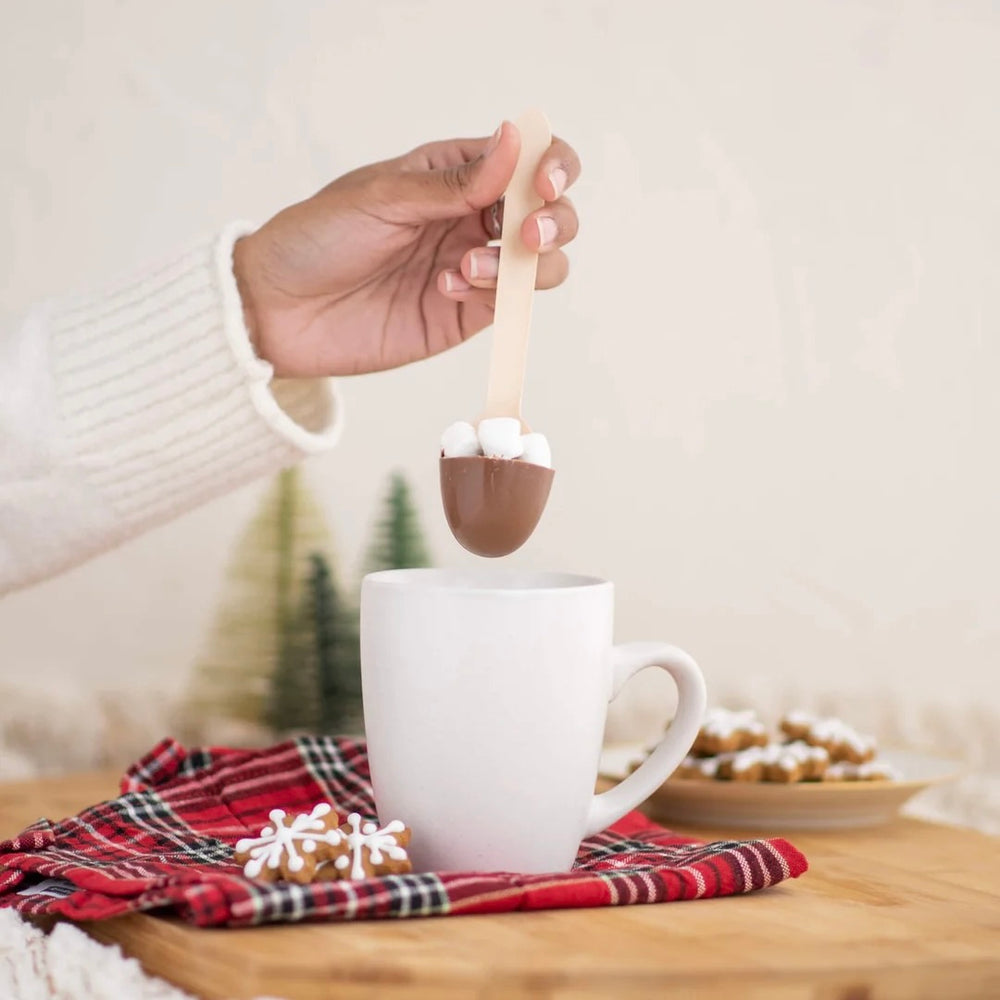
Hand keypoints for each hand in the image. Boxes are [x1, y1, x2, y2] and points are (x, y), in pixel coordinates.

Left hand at [232, 122, 580, 377]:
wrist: (279, 310)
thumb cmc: (317, 238)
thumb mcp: (382, 197)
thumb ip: (454, 182)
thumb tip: (516, 140)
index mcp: (454, 174)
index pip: (528, 159)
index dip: (552, 166)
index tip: (544, 184)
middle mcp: (471, 219)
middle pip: (551, 213)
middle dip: (555, 220)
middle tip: (525, 235)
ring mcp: (472, 269)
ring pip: (542, 264)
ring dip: (524, 265)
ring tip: (466, 269)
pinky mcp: (463, 316)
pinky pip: (507, 305)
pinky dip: (494, 296)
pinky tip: (447, 288)